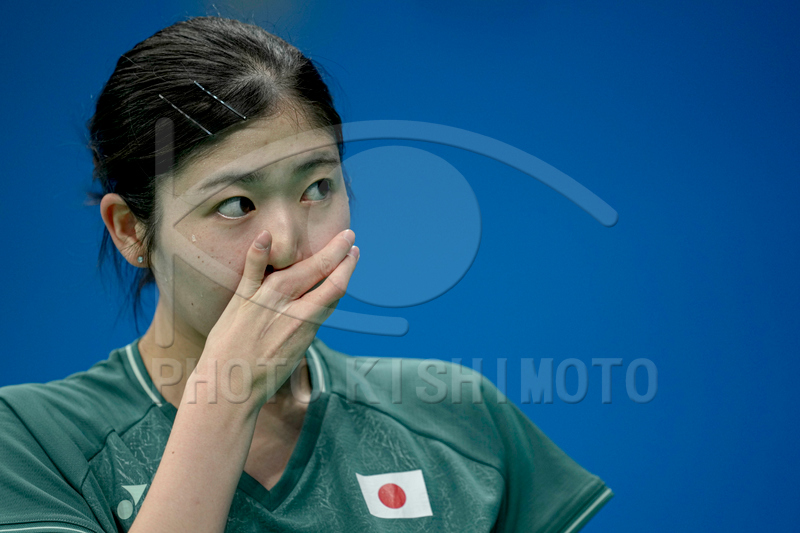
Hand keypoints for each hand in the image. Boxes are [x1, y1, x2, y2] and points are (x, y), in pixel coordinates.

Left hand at [195, 228, 358, 407]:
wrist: (229, 386)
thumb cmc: (263, 374)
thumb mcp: (296, 349)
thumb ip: (306, 323)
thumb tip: (317, 303)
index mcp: (305, 325)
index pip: (334, 290)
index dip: (347, 270)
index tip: (353, 255)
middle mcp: (288, 311)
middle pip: (320, 274)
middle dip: (338, 253)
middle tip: (349, 236)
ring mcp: (264, 302)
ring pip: (295, 270)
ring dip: (317, 251)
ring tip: (328, 238)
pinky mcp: (241, 300)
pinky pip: (252, 272)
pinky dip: (258, 254)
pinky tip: (266, 236)